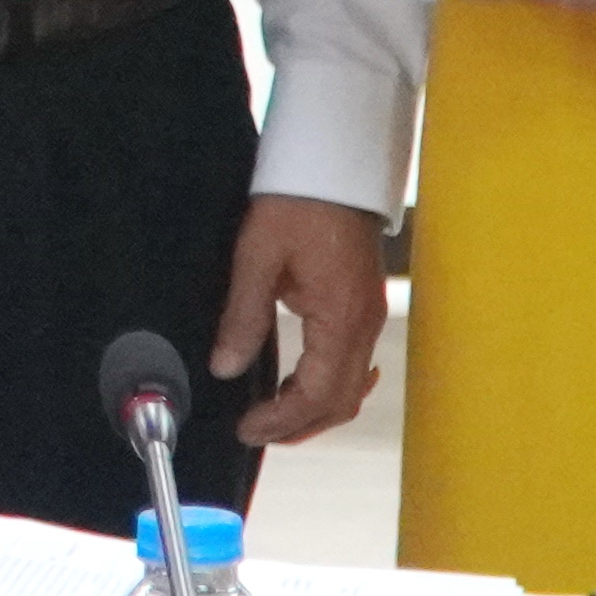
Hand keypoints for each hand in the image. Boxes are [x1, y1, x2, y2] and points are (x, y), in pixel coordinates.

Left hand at [213, 194, 388, 447]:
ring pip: (350, 387)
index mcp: (341, 317)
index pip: (317, 394)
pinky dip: (330, 386)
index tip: (247, 428)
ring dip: (314, 409)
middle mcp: (364, 324)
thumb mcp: (258, 256)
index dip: (281, 420)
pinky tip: (305, 386)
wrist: (334, 164)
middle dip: (298, 426)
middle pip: (340, 401)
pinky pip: (354, 364)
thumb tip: (225, 367)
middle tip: (255, 431)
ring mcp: (370, 316)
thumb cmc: (299, 200)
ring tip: (271, 416)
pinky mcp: (364, 306)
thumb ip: (242, 316)